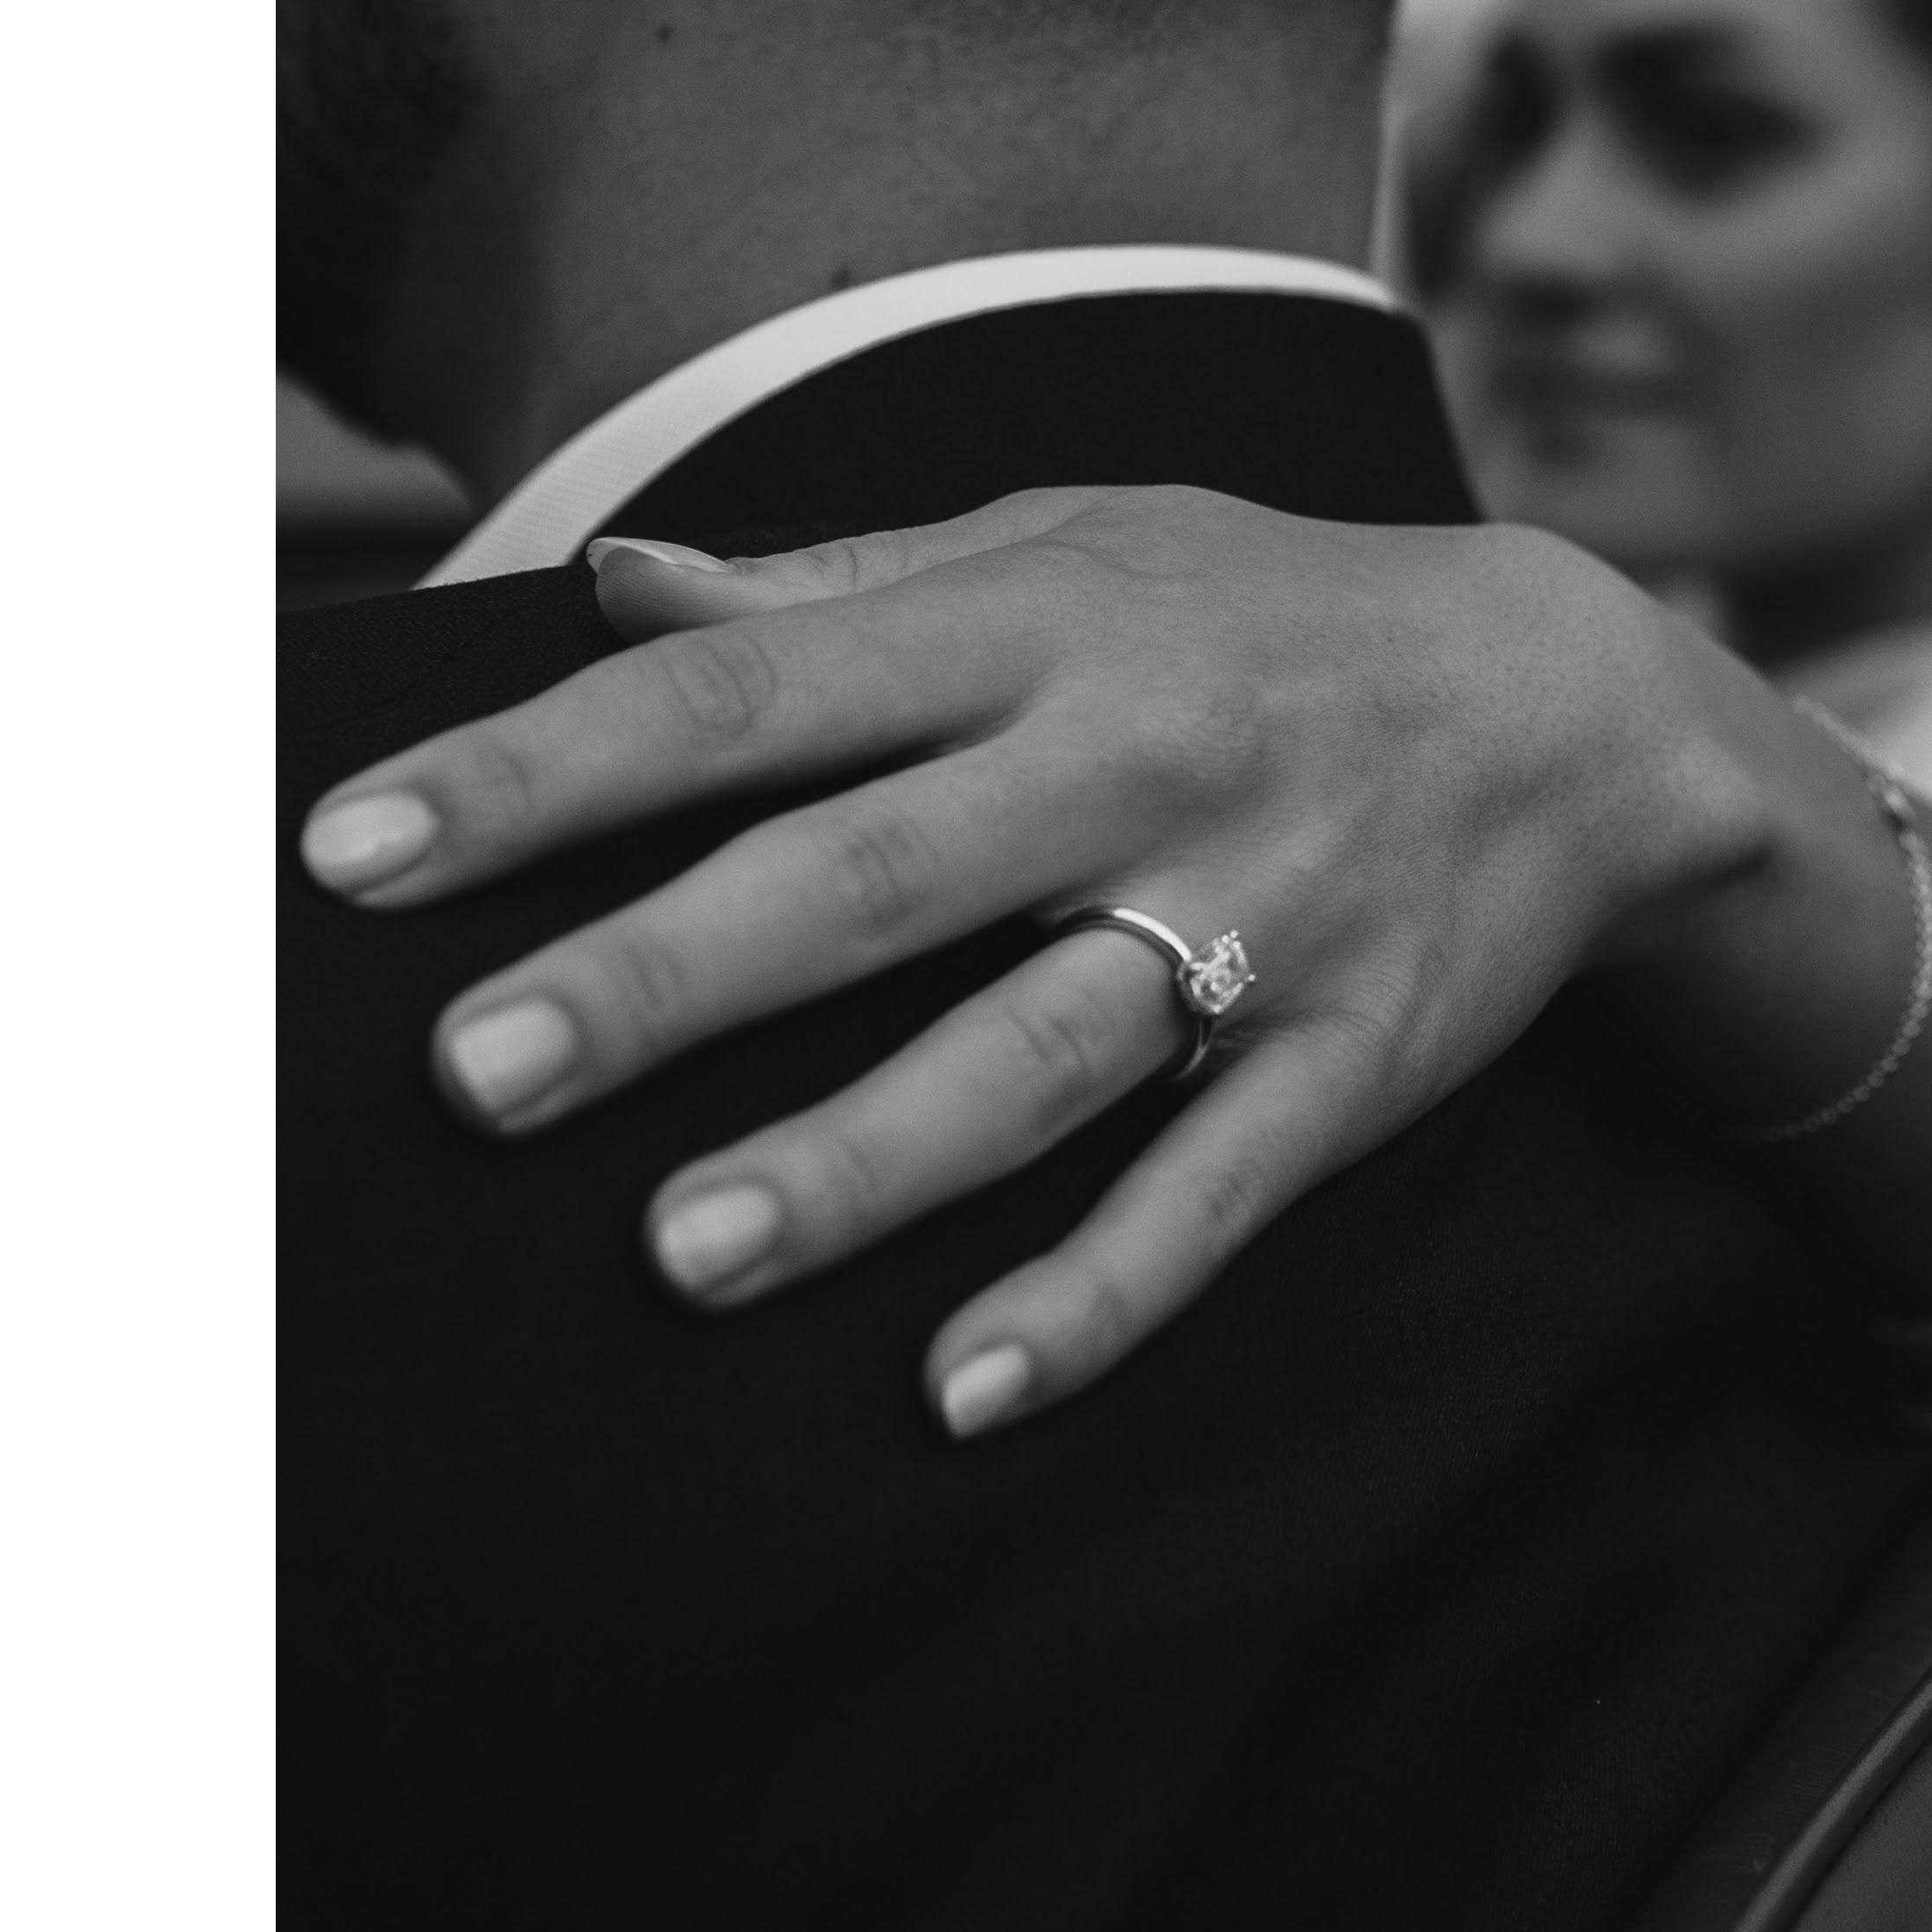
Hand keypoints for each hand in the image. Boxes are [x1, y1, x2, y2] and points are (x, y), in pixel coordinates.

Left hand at [297, 489, 1765, 1433]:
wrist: (1579, 699)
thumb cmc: (1266, 613)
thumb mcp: (1072, 542)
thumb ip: (839, 586)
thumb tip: (609, 585)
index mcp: (1029, 627)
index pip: (748, 693)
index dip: (549, 771)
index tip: (352, 853)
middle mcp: (1130, 764)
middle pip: (874, 874)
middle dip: (673, 972)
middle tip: (475, 1073)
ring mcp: (1254, 914)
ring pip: (1040, 1047)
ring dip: (868, 1154)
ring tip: (689, 1252)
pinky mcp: (1352, 1058)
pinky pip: (1219, 1188)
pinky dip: (1103, 1291)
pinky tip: (968, 1389)